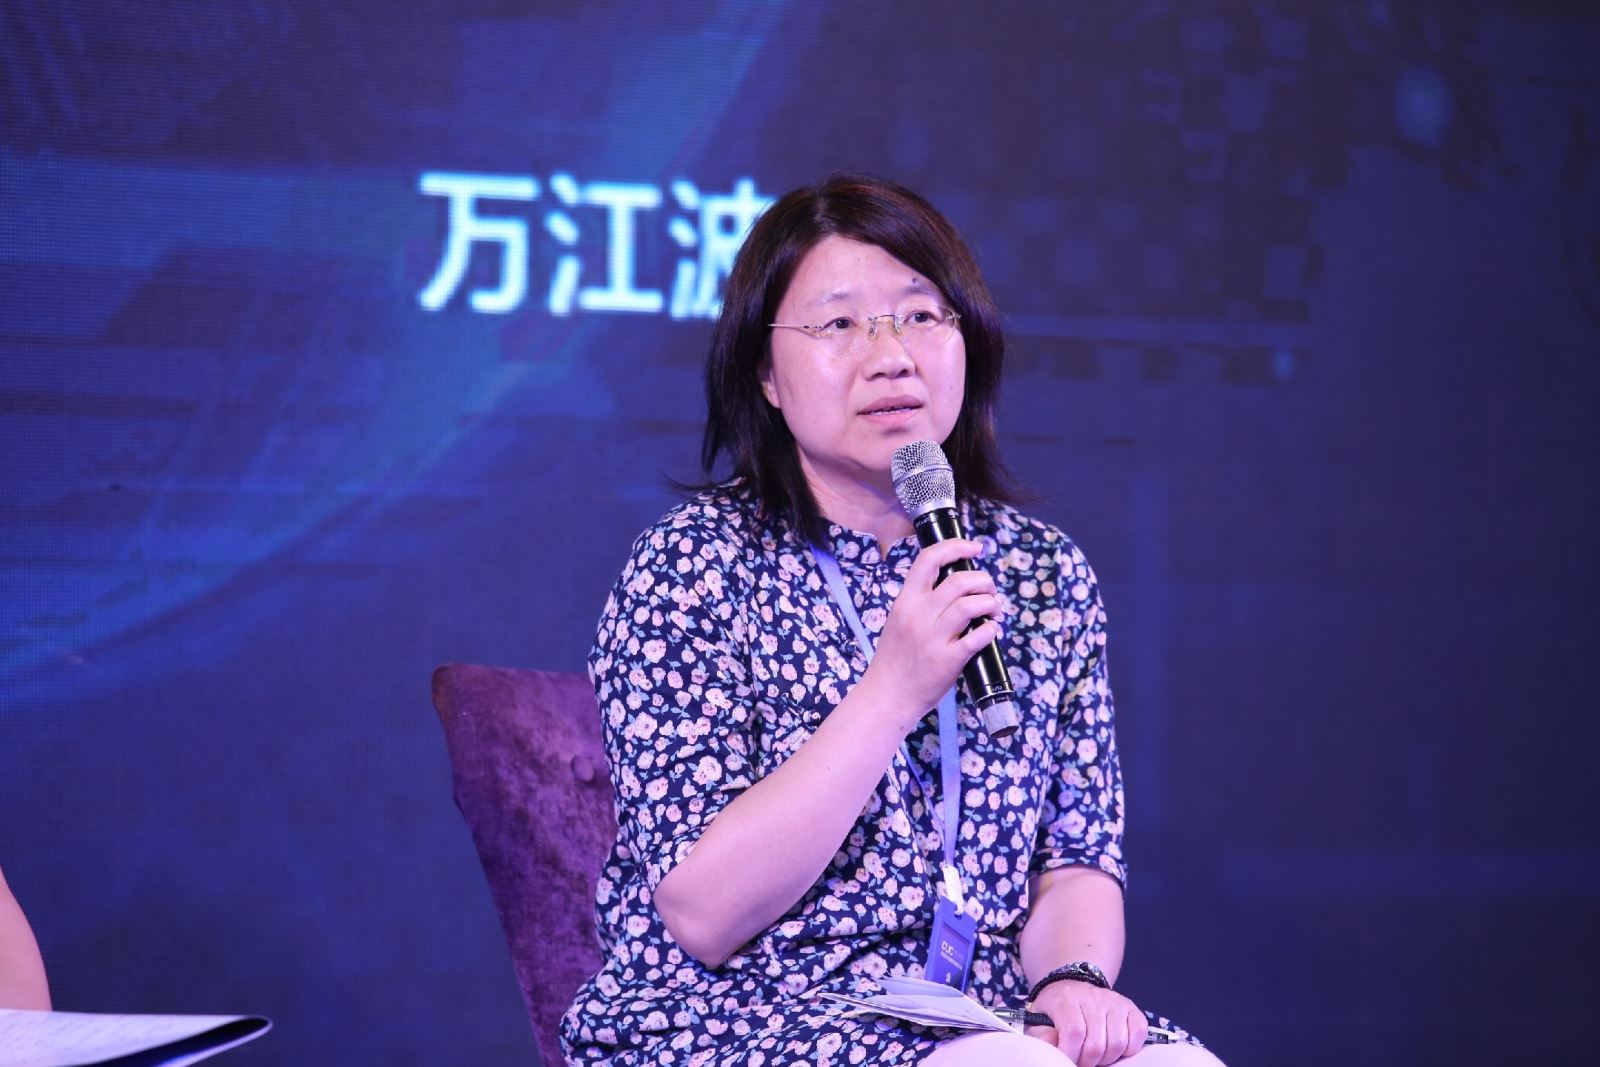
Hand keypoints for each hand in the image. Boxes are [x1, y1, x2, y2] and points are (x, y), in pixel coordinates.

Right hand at [862, 537, 1002, 726]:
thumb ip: (921, 602)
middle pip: (958, 580)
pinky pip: (978, 636)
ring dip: (990, 602)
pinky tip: (991, 630)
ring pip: (970, 605)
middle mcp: (919, 615)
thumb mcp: (899, 620)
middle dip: (983, 580)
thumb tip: (955, 585)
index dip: (956, 547)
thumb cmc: (895, 659)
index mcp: (906, 602)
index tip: (974, 548)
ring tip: (994, 609)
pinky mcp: (948, 660)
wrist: (887, 695)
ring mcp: (933, 638)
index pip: (928, 559)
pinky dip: (991, 629)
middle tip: (989, 589)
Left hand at [1025, 980, 1146, 1065]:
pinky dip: (1128, 1048)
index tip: (1067, 1059)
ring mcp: (1114, 1001)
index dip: (1071, 1053)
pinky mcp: (1130, 1008)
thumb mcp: (1039, 1020)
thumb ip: (1042, 1034)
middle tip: (1081, 1061)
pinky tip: (1113, 1048)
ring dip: (1107, 1058)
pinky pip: (1138, 1033)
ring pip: (1118, 1042)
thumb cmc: (1055, 1010)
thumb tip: (1051, 1043)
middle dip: (1088, 1061)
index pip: (1074, 1031)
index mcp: (1066, 999)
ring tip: (1095, 1055)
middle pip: (1097, 1043)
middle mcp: (1092, 997)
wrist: (1072, 988)